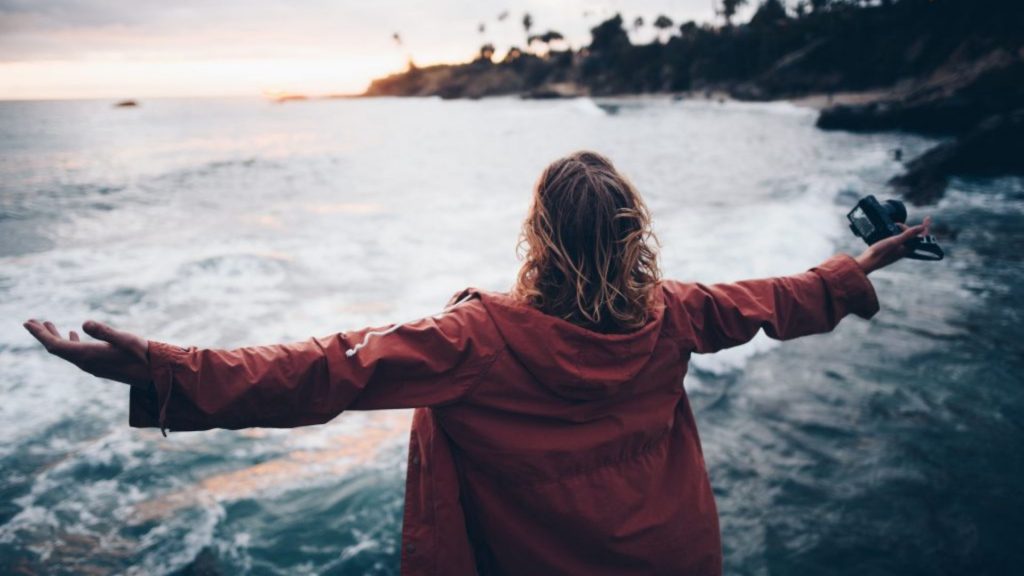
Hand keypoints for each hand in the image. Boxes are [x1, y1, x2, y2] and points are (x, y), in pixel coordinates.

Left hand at [23, 319, 150, 386]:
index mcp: (88, 356)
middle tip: (29, 321)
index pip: (56, 346)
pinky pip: (77, 354)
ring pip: (67, 351)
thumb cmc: (143, 355)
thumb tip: (83, 322)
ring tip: (46, 324)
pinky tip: (73, 334)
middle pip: (57, 349)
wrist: (155, 375)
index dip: (40, 334)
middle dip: (43, 335)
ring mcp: (92, 366)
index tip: (27, 322)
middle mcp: (86, 363)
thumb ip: (104, 331)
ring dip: (55, 337)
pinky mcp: (100, 365)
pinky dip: (70, 342)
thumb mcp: (124, 339)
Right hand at [854, 216, 931, 274]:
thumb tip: (922, 227)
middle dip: (906, 227)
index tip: (928, 218)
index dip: (924, 227)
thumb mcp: (894, 241)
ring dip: (900, 230)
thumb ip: (908, 234)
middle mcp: (904, 250)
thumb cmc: (880, 253)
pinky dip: (893, 233)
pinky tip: (887, 232)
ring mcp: (897, 250)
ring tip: (893, 226)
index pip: (921, 236)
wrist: (866, 262)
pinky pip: (896, 239)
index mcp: (908, 248)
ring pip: (903, 237)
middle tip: (896, 224)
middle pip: (910, 235)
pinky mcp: (890, 250)